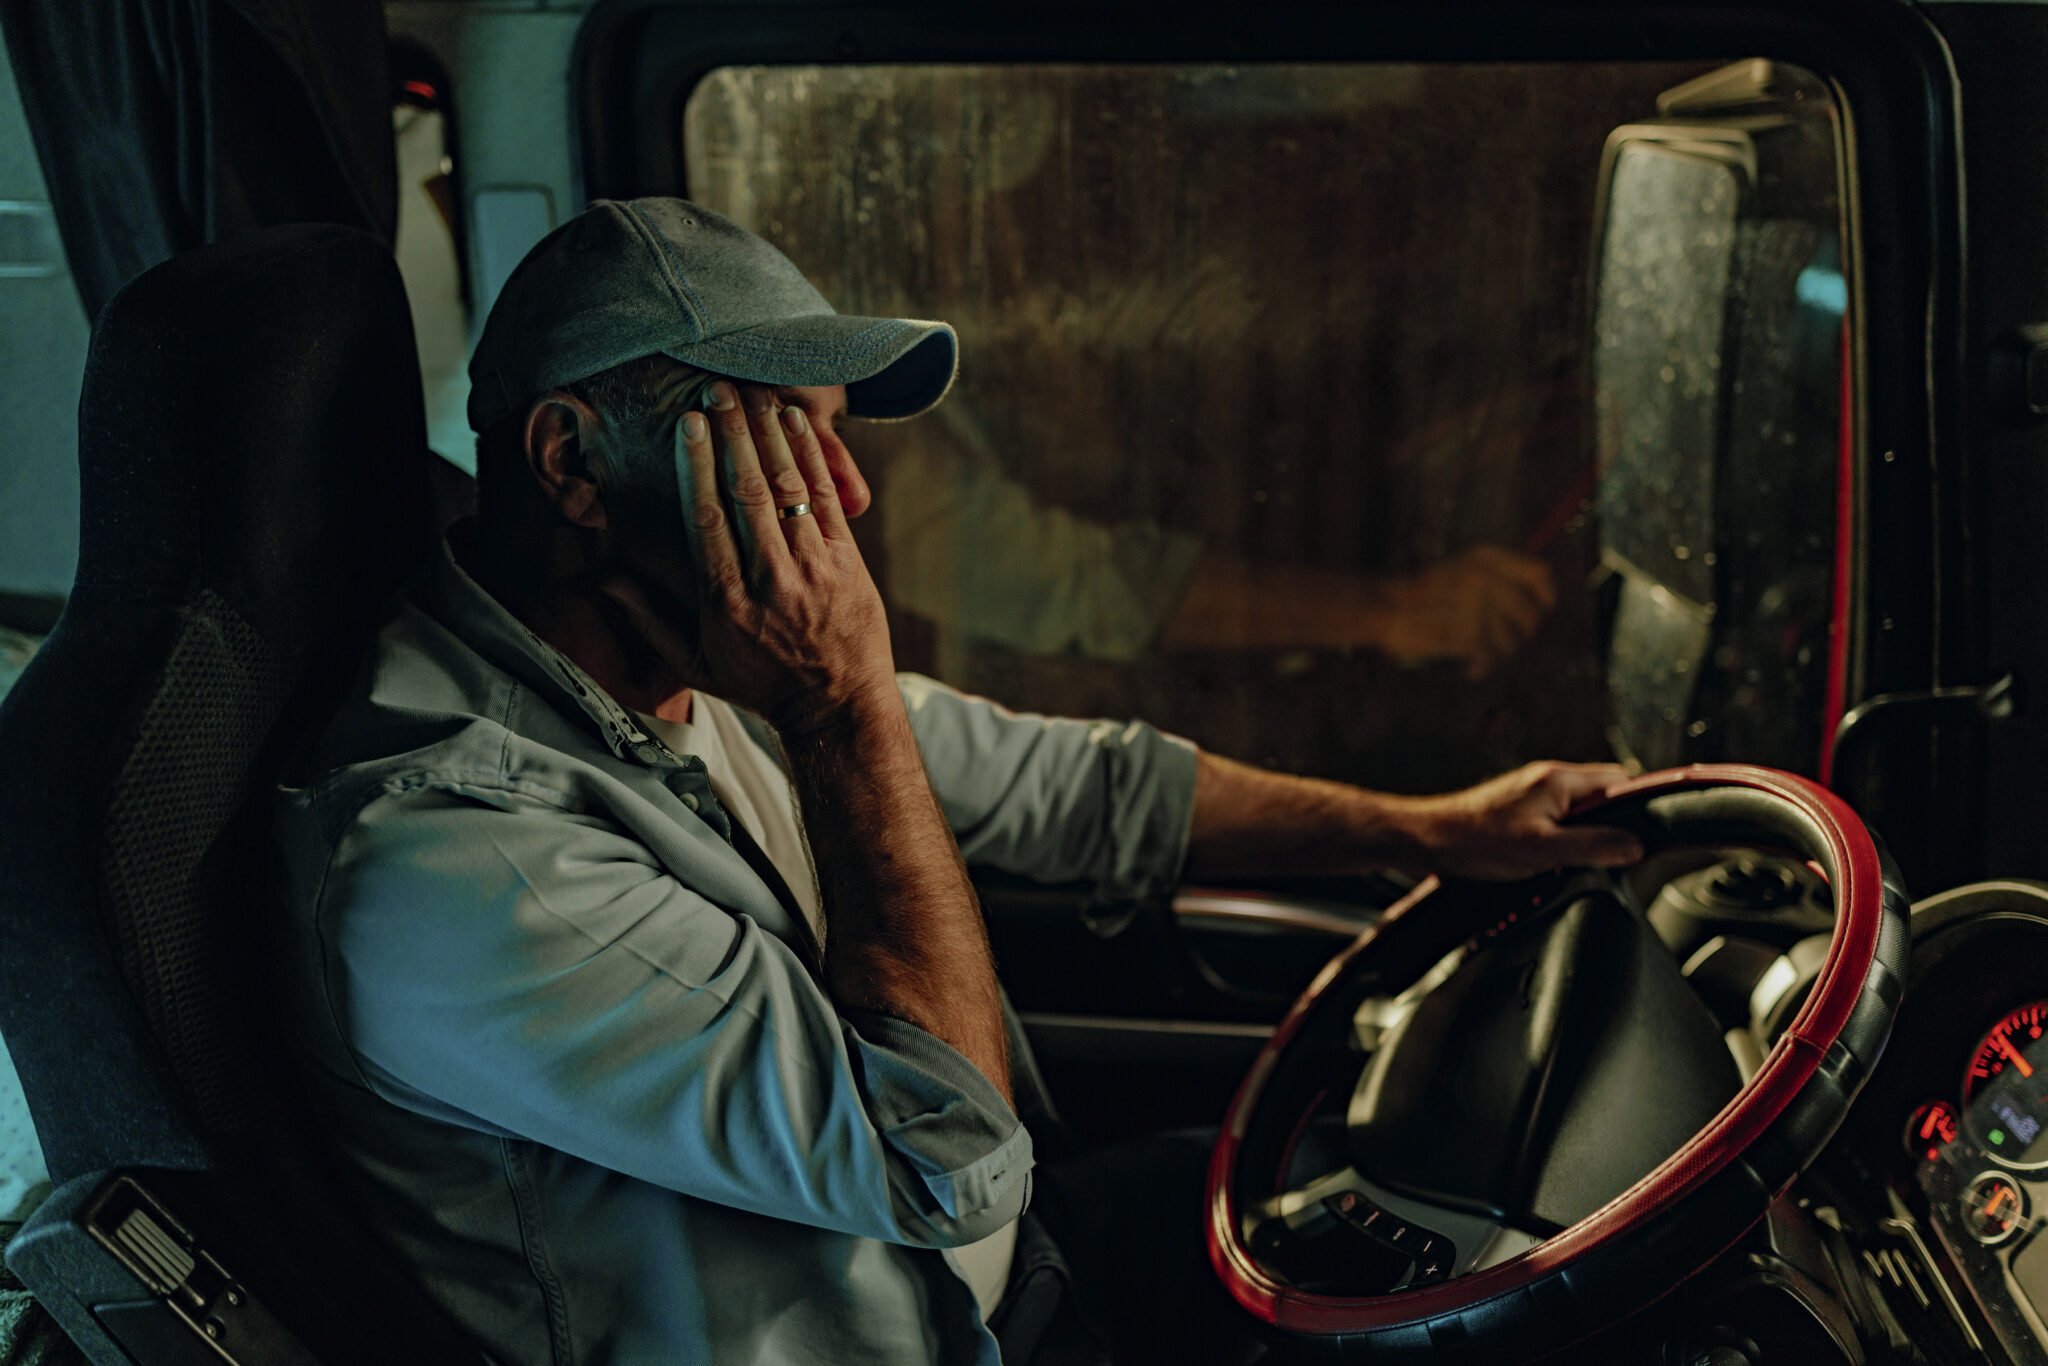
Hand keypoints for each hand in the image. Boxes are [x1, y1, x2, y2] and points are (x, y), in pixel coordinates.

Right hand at [602, 381, 896, 733]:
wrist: (838, 708)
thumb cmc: (760, 684)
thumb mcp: (696, 663)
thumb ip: (648, 618)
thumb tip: (602, 578)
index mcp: (726, 602)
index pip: (707, 520)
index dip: (697, 466)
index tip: (688, 424)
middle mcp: (770, 581)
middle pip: (747, 493)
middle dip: (732, 435)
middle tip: (717, 390)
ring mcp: (813, 569)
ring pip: (788, 489)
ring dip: (768, 435)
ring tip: (752, 393)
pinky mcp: (847, 562)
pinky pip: (825, 498)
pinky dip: (810, 457)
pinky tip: (793, 422)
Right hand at [1376, 546, 1555, 678]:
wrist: (1385, 607)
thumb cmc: (1424, 593)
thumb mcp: (1461, 568)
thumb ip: (1501, 576)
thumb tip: (1543, 602)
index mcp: (1486, 558)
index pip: (1540, 573)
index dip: (1547, 595)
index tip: (1543, 610)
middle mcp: (1486, 578)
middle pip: (1531, 615)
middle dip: (1522, 634)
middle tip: (1500, 641)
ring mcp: (1478, 606)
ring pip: (1512, 642)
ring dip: (1496, 653)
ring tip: (1475, 651)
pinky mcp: (1468, 633)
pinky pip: (1490, 660)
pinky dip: (1480, 668)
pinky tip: (1470, 668)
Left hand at [1402, 761, 1642, 879]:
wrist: (1428, 840)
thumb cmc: (1475, 841)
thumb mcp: (1543, 851)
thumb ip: (1593, 846)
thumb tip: (1635, 846)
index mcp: (1559, 779)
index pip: (1620, 781)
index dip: (1637, 808)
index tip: (1644, 836)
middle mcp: (1548, 779)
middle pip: (1602, 797)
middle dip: (1610, 827)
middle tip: (1605, 857)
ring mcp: (1533, 793)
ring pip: (1579, 812)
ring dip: (1583, 838)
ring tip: (1571, 862)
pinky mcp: (1520, 810)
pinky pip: (1557, 821)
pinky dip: (1562, 841)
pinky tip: (1550, 862)